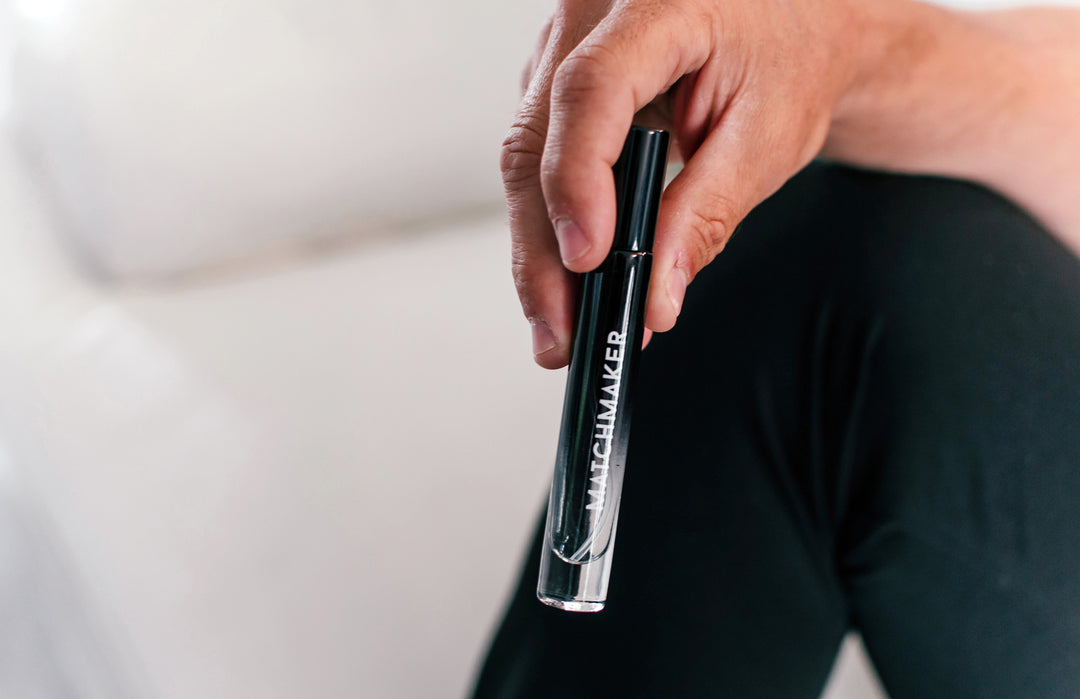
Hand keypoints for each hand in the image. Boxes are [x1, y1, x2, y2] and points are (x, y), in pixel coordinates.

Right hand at [503, 0, 868, 367]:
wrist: (796, 31)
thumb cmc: (791, 62)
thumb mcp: (769, 139)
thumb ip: (707, 215)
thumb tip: (656, 293)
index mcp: (658, 5)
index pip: (592, 89)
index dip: (579, 178)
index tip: (590, 259)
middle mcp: (593, 16)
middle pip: (537, 138)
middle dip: (543, 248)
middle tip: (562, 331)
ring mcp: (566, 49)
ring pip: (524, 158)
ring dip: (537, 248)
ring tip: (561, 324)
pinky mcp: (557, 86)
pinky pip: (537, 159)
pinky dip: (548, 225)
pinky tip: (565, 277)